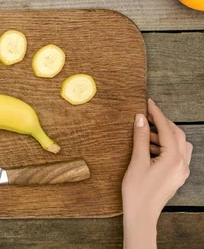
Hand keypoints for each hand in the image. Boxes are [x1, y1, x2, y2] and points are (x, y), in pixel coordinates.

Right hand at [122, 99, 192, 248]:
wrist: (142, 215)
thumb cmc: (137, 191)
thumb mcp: (137, 161)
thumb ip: (140, 138)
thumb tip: (140, 118)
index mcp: (173, 158)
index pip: (166, 129)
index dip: (157, 114)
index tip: (148, 103)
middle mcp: (181, 164)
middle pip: (177, 135)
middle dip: (162, 123)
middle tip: (146, 115)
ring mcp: (181, 171)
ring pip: (179, 144)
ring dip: (163, 135)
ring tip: (144, 133)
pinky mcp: (176, 176)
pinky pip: (176, 155)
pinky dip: (165, 146)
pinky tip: (150, 148)